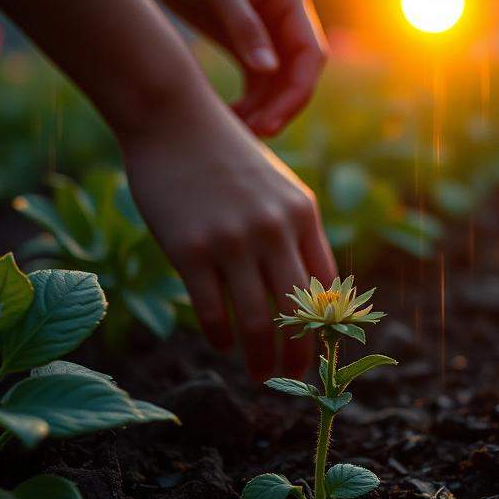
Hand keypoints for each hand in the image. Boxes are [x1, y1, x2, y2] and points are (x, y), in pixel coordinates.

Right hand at [120, 87, 336, 381]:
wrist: (172, 118)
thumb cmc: (224, 154)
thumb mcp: (275, 185)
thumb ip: (293, 230)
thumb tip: (308, 287)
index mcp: (302, 214)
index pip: (326, 286)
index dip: (325, 327)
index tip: (321, 350)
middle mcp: (273, 229)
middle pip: (297, 312)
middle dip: (298, 355)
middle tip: (293, 380)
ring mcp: (232, 240)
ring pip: (257, 320)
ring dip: (260, 358)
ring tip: (259, 376)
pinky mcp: (190, 248)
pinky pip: (213, 310)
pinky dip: (219, 336)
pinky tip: (221, 345)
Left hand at [137, 0, 328, 137]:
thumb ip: (244, 28)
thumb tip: (270, 70)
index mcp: (290, 2)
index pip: (311, 56)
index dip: (297, 93)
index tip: (271, 120)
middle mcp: (287, 21)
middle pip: (299, 77)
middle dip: (281, 108)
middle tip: (255, 135)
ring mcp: (270, 36)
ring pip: (279, 87)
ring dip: (264, 112)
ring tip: (237, 132)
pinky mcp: (248, 48)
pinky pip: (258, 87)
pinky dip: (249, 106)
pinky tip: (229, 119)